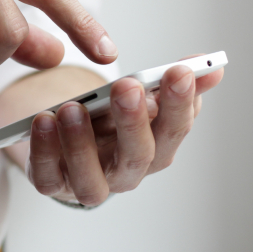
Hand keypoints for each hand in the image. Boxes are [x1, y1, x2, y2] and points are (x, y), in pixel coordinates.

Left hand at [25, 56, 223, 204]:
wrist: (67, 143)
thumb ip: (168, 84)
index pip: (174, 130)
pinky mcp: (53, 184)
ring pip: (91, 178)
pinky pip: (47, 177)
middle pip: (137, 156)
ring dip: (81, 143)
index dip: (179, 103)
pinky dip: (44, 151)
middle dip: (134, 121)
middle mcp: (125, 173)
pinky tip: (42, 121)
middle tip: (127, 87)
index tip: (179, 71)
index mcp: (154, 149)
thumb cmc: (108, 123)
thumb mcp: (137, 99)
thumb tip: (210, 67)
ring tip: (72, 108)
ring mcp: (88, 183)